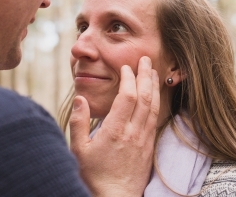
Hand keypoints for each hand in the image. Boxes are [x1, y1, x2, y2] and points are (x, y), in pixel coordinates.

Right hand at [69, 56, 159, 196]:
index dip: (129, 79)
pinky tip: (156, 95)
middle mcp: (133, 132)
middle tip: (146, 59)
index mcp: (115, 131)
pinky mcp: (149, 146)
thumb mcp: (78, 150)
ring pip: (153, 106)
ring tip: (153, 71)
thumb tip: (80, 98)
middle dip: (146, 75)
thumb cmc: (94, 175)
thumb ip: (78, 123)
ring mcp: (144, 139)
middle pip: (144, 97)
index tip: (126, 67)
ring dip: (154, 86)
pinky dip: (157, 102)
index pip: (127, 97)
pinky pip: (155, 118)